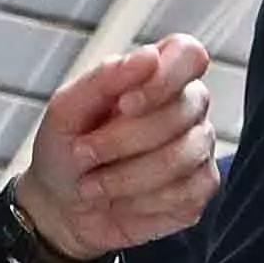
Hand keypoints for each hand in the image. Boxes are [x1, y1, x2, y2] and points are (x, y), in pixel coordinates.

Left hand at [10, 34, 217, 260]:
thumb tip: (149, 57)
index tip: (124, 104)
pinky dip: (143, 201)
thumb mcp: (66, 110)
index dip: (164, 79)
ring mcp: (199, 147)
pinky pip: (188, 192)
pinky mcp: (202, 187)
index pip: (189, 55)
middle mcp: (186, 106)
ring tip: (94, 184)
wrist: (61, 207)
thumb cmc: (65, 150)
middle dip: (122, 140)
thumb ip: (105, 78)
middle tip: (84, 153)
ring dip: (127, 176)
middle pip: (181, 112)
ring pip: (184, 155)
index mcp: (156, 75)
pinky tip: (121, 200)